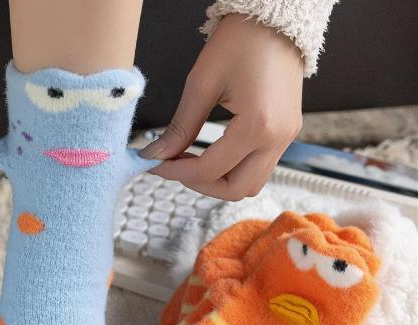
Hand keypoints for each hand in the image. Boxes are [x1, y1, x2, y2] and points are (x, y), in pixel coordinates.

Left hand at [142, 14, 302, 200]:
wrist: (277, 17)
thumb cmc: (241, 40)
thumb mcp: (202, 83)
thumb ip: (180, 127)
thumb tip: (155, 156)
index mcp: (258, 126)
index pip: (210, 169)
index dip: (176, 173)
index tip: (155, 164)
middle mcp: (277, 138)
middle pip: (235, 190)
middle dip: (200, 186)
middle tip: (175, 168)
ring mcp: (286, 137)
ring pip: (249, 185)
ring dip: (218, 182)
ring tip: (192, 163)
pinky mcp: (286, 132)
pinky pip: (258, 167)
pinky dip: (232, 169)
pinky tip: (210, 154)